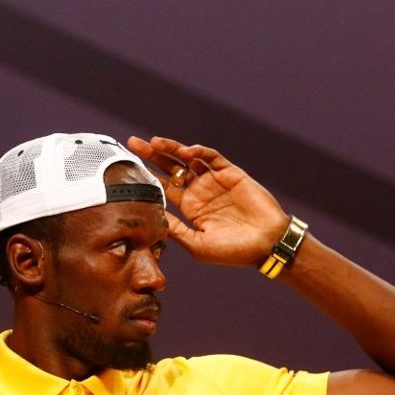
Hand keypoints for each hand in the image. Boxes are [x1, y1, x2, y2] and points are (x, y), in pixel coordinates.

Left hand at [127, 136, 287, 266]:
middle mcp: (200, 191)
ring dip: (172, 150)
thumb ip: (176, 230)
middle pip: (171, 168)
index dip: (147, 175)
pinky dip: (199, 151)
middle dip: (152, 155)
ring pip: (188, 159)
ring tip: (154, 143)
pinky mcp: (231, 173)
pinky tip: (185, 152)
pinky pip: (212, 157)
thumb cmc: (234, 252)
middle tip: (133, 143)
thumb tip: (151, 218)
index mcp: (191, 208)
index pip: (164, 187)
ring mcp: (215, 181)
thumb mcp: (198, 245)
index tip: (128, 167)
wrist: (266, 244)